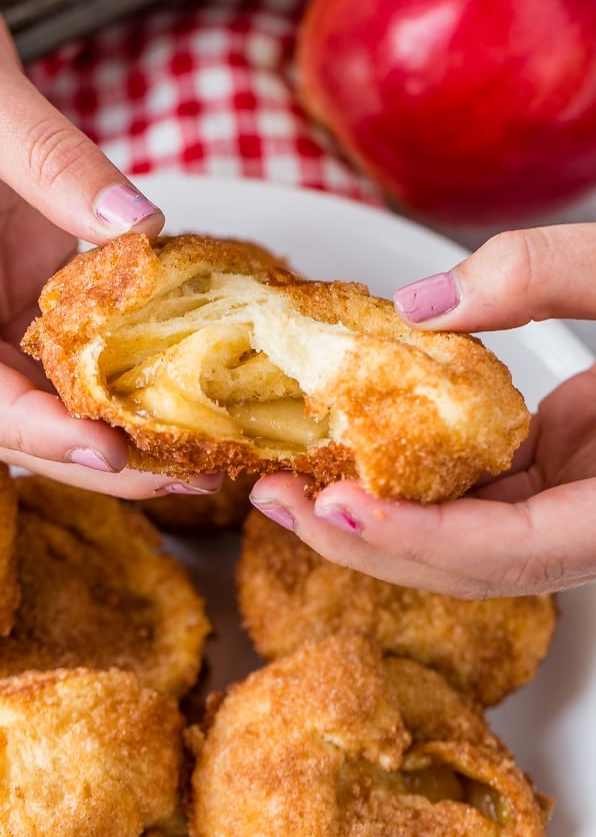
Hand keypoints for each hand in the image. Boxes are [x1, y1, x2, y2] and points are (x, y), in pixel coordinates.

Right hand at [0, 0, 216, 496]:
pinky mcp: (22, 270)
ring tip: (209, 446)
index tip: (107, 448)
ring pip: (44, 384)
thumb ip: (45, 157)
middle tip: (190, 474)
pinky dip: (131, 357)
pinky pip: (77, 330)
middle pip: (5, 406)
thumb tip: (140, 226)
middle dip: (94, 450)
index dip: (24, 425)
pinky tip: (193, 373)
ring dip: (122, 418)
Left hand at [250, 224, 595, 597]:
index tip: (340, 506)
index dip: (422, 539)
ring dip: (375, 513)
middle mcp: (595, 519)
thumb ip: (548, 274)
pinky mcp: (558, 468)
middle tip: (274, 497)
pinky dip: (410, 472)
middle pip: (470, 562)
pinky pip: (474, 488)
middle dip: (366, 540)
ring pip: (464, 535)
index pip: (517, 551)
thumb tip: (418, 307)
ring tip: (288, 477)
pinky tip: (353, 440)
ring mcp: (574, 500)